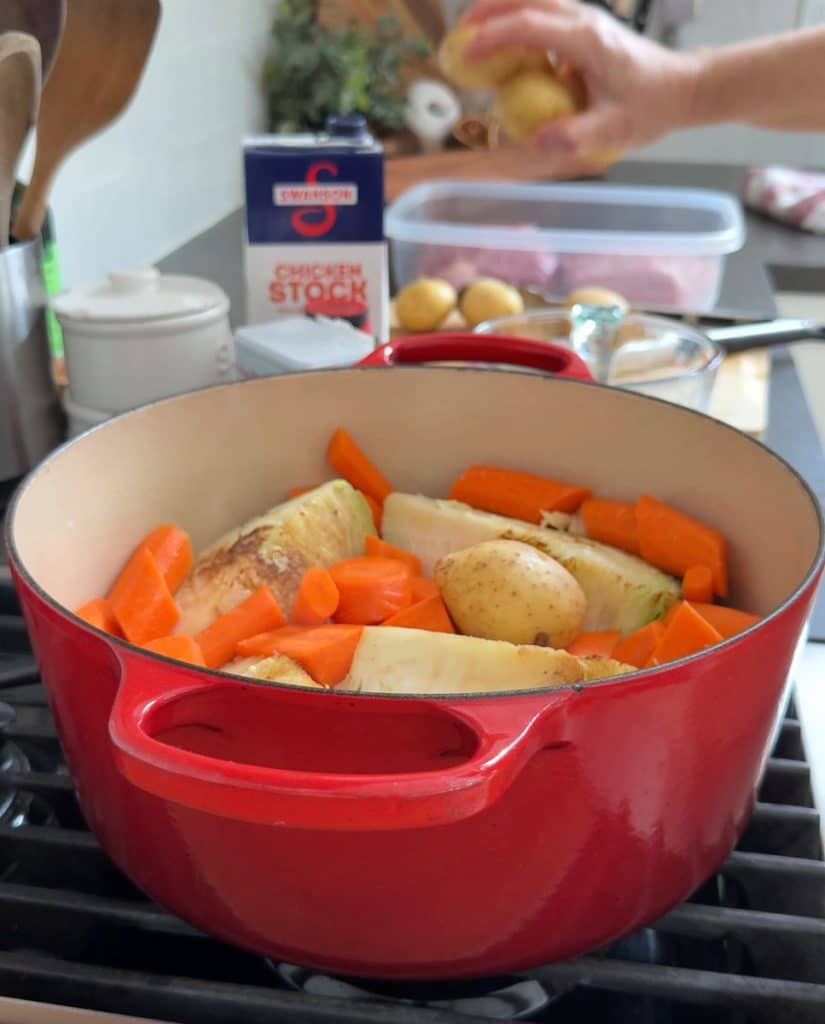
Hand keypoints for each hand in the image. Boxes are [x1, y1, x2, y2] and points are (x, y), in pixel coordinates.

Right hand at [463, 0, 703, 175]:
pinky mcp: (588, 28)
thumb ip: (577, 137)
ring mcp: (587, 20)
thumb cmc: (654, 107)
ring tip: (475, 30)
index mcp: (587, 41)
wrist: (686, 87)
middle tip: (460, 33)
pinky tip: (508, 46)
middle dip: (488, 9)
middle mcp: (585, 21)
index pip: (530, 27)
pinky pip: (547, 15)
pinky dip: (520, 21)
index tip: (466, 55)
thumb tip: (535, 142)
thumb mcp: (617, 130)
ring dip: (503, 9)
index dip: (493, 38)